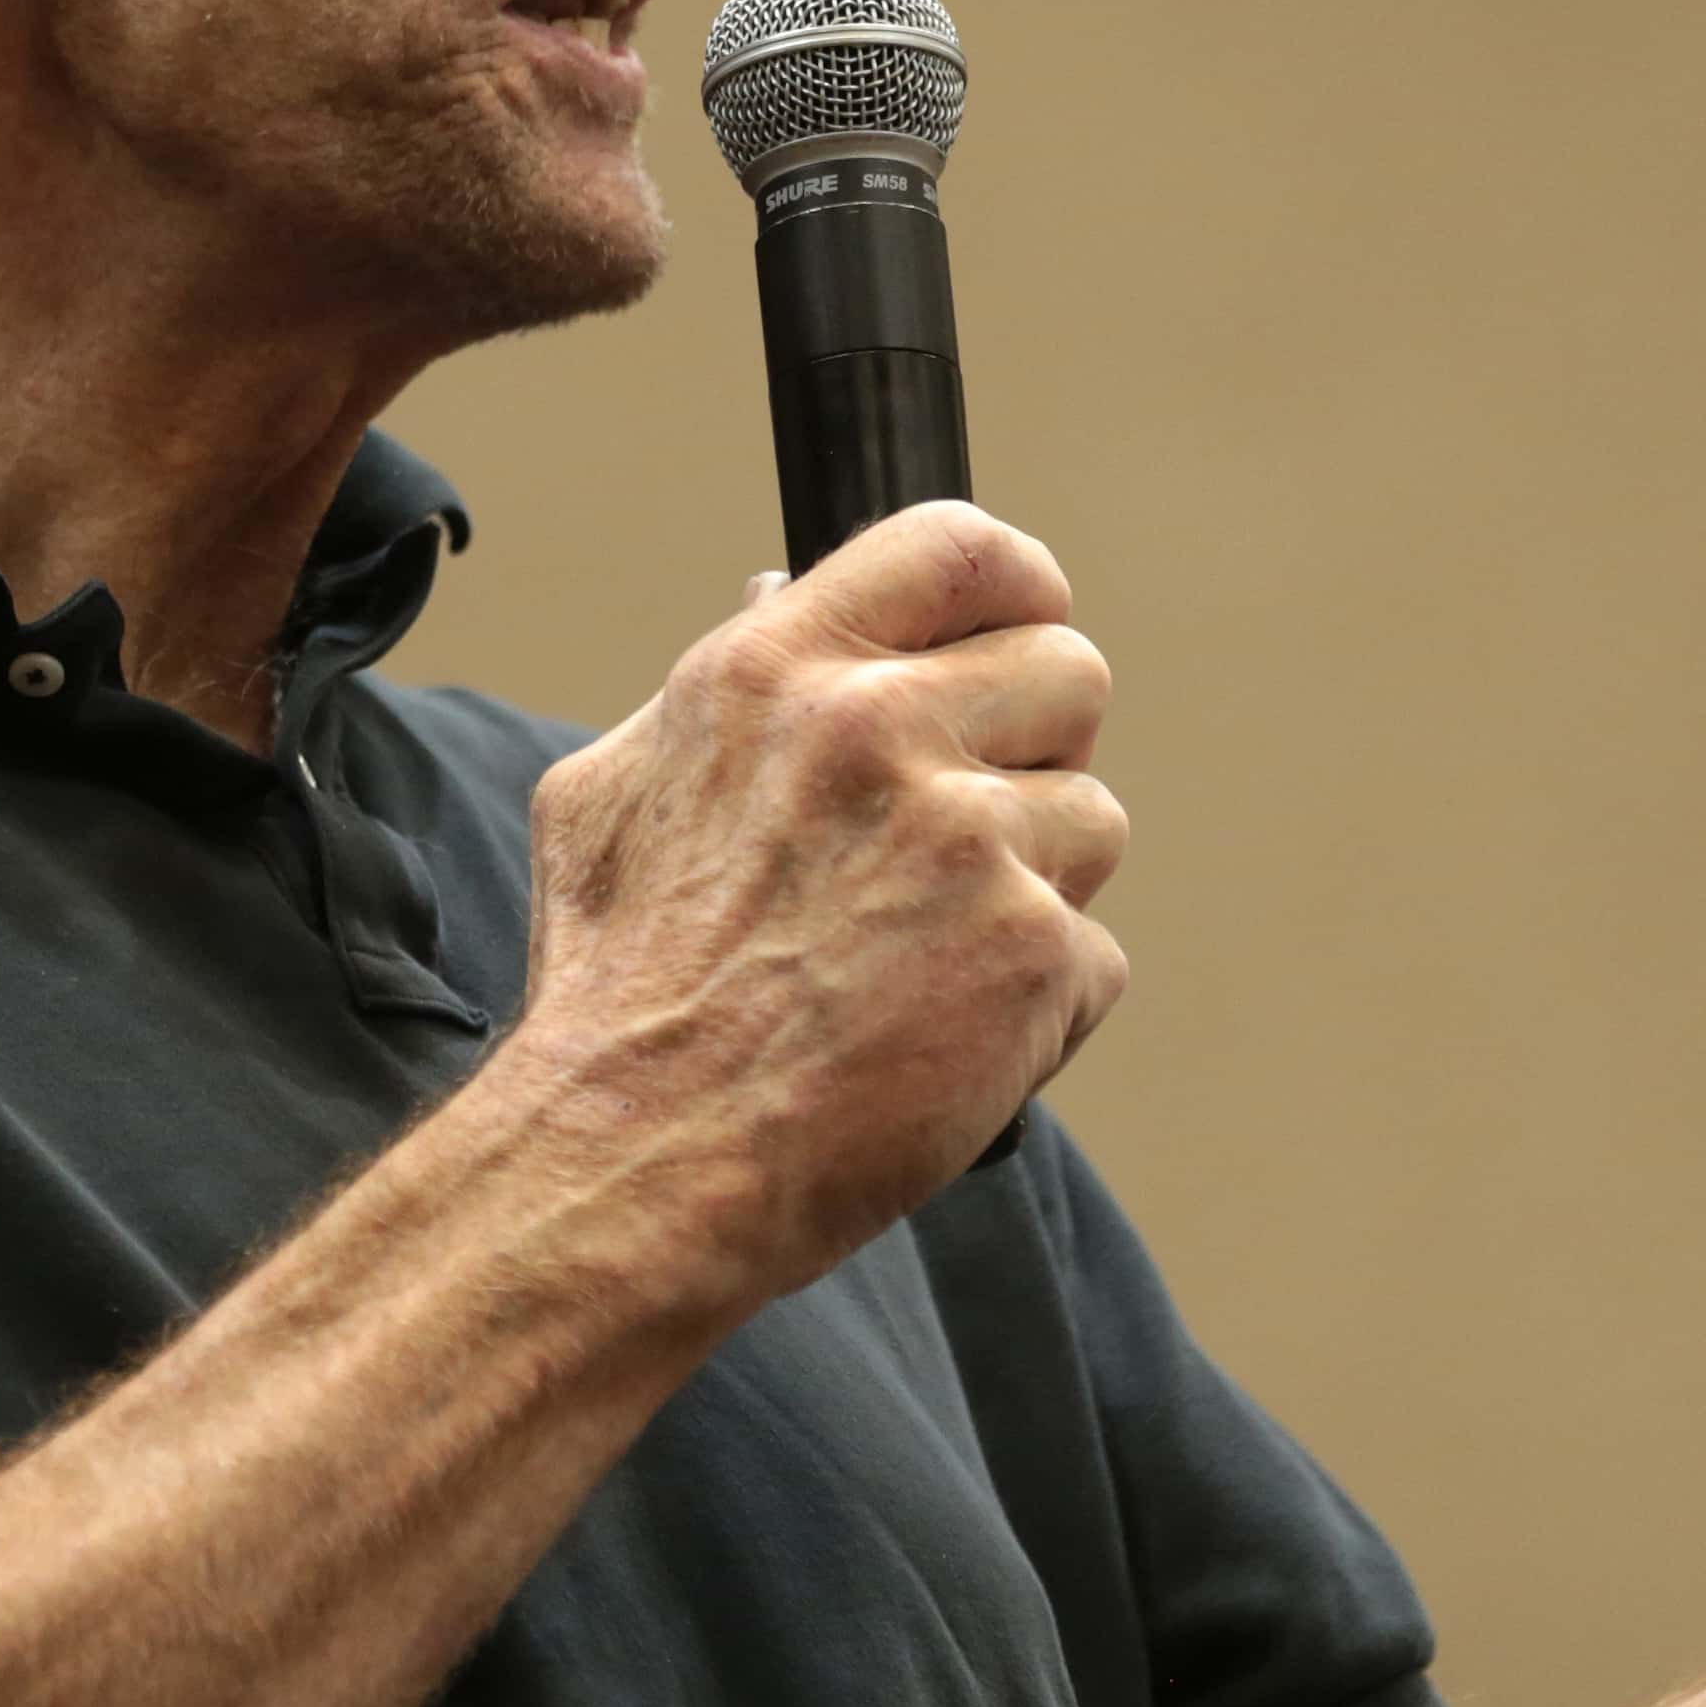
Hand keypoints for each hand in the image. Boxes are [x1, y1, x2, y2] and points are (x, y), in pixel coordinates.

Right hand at [517, 503, 1129, 1285]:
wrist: (635, 1160)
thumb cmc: (615, 994)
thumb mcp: (610, 797)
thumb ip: (715, 688)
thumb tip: (784, 593)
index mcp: (777, 674)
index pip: (958, 546)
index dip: (1016, 588)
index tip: (1019, 634)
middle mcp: (879, 732)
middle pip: (1070, 672)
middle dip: (1037, 751)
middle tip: (965, 838)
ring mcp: (968, 841)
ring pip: (1093, 820)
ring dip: (1037, 891)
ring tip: (925, 962)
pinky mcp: (1033, 952)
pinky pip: (1095, 954)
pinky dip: (1040, 1008)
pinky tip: (943, 1041)